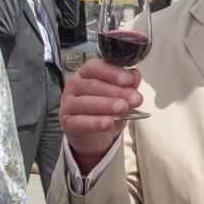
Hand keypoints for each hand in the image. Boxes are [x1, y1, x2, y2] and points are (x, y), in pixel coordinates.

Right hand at [60, 58, 142, 172]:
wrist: (94, 136)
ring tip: (123, 108)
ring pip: (86, 103)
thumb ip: (127, 85)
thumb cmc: (105, 110)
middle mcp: (75, 86)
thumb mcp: (120, 96)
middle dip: (116, 91)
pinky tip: (108, 122)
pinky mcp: (68, 123)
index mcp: (86, 74)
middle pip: (93, 85)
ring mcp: (69, 104)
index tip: (128, 79)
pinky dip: (96, 122)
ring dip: (107, 105)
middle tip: (134, 98)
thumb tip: (136, 74)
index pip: (95, 67)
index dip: (112, 72)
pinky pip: (81, 122)